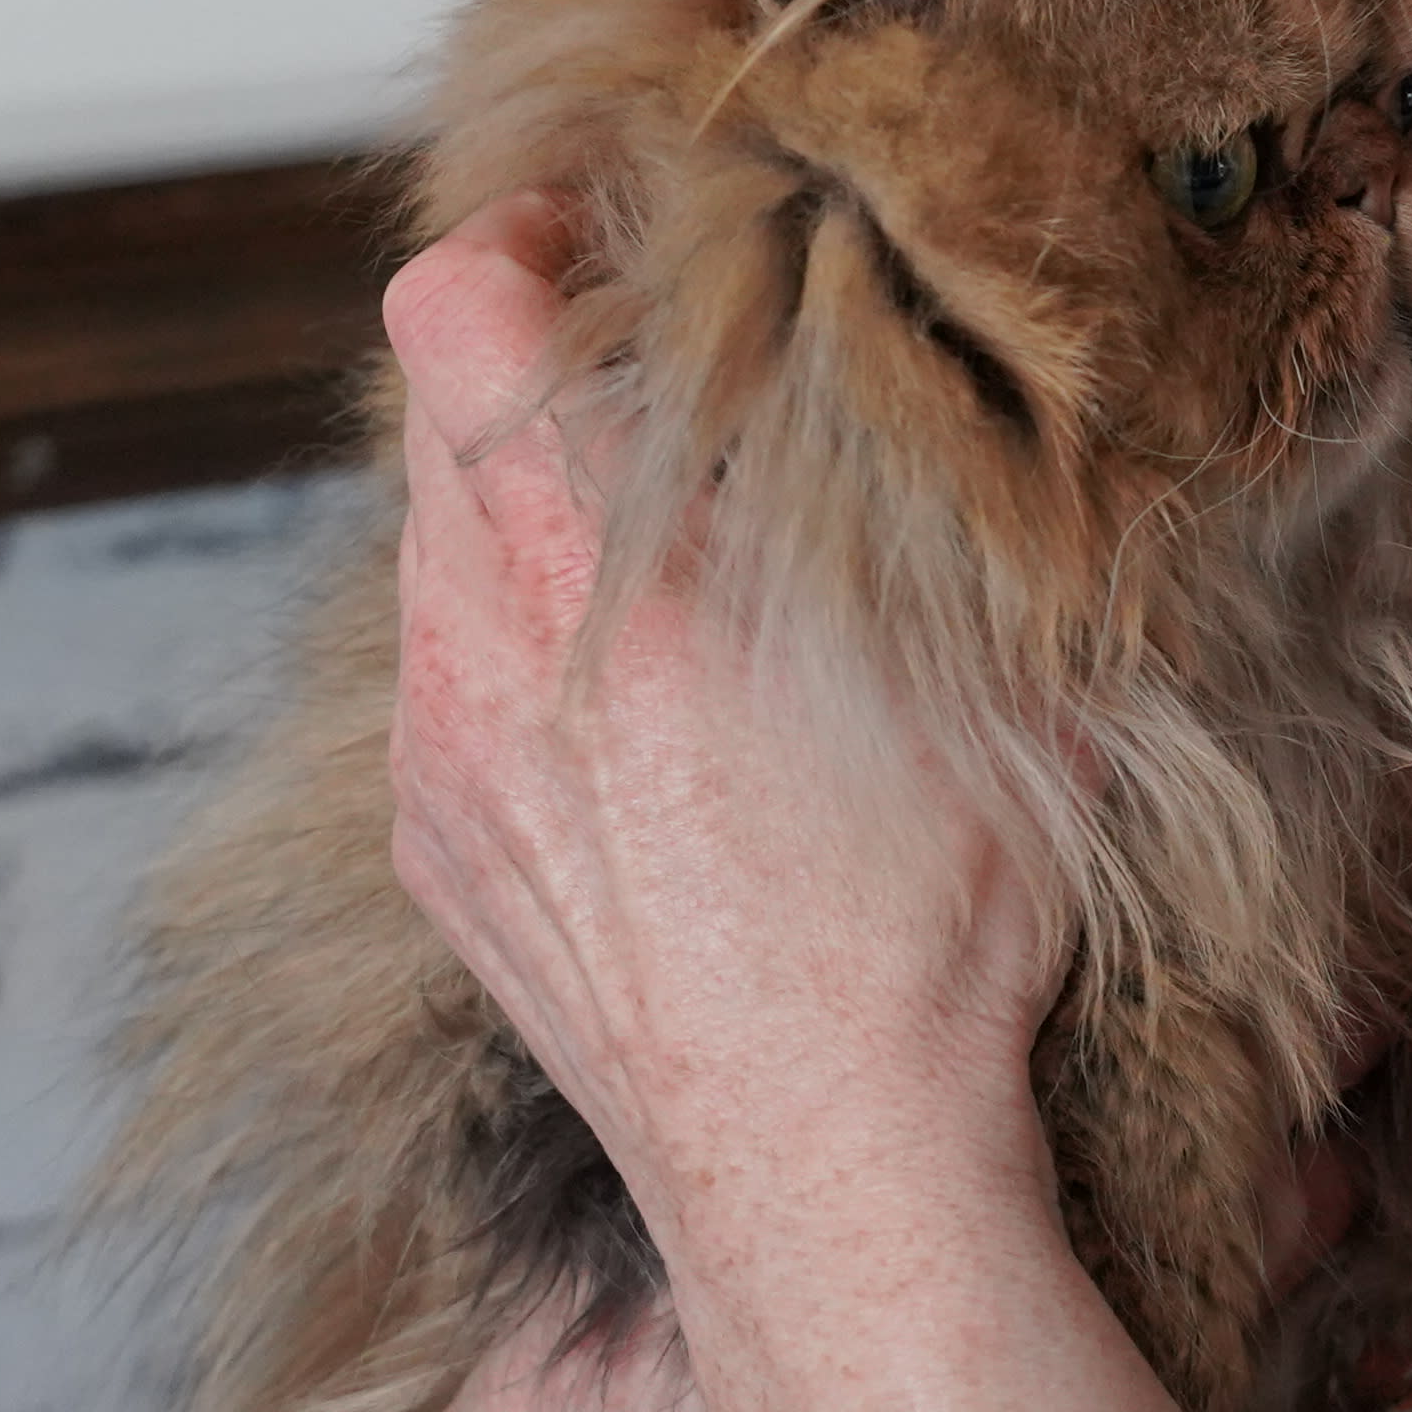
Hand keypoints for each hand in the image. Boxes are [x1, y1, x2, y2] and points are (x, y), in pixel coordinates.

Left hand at [377, 202, 1066, 1271]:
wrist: (830, 1173)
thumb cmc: (930, 931)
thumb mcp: (980, 673)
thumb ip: (941, 507)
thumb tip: (976, 383)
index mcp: (605, 577)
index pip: (448, 311)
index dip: (512, 238)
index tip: (597, 239)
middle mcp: (482, 657)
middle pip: (430, 415)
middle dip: (538, 375)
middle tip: (664, 382)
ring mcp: (438, 760)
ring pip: (432, 551)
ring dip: (527, 516)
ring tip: (664, 554)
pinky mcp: (435, 847)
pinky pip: (444, 679)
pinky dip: (516, 646)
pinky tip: (641, 708)